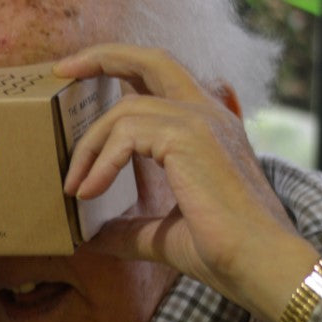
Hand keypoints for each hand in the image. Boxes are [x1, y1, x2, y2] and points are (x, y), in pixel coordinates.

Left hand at [54, 44, 318, 321]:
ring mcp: (201, 121)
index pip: (161, 76)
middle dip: (102, 57)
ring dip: (90, 146)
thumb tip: (93, 239)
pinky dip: (101, 163)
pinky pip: (127, 134)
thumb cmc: (225, 252)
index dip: (119, 66)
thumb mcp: (165, 235)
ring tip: (74, 186)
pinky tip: (89, 192)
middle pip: (150, 59)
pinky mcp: (189, 137)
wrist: (260, 265)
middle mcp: (209, 113)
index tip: (77, 76)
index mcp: (208, 127)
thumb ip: (131, 229)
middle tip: (61, 70)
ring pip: (126, 109)